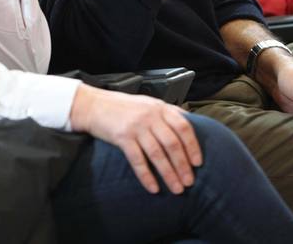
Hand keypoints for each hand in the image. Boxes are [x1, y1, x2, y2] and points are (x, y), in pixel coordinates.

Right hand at [69, 84, 201, 194]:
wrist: (95, 105)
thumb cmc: (123, 106)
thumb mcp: (148, 103)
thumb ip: (167, 111)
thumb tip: (189, 121)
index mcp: (159, 108)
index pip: (183, 127)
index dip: (192, 146)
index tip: (198, 163)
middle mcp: (150, 116)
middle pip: (172, 143)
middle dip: (183, 165)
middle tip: (189, 182)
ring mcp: (136, 126)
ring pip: (157, 154)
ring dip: (168, 174)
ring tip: (176, 189)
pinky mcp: (122, 137)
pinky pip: (138, 160)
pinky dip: (146, 176)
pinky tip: (153, 188)